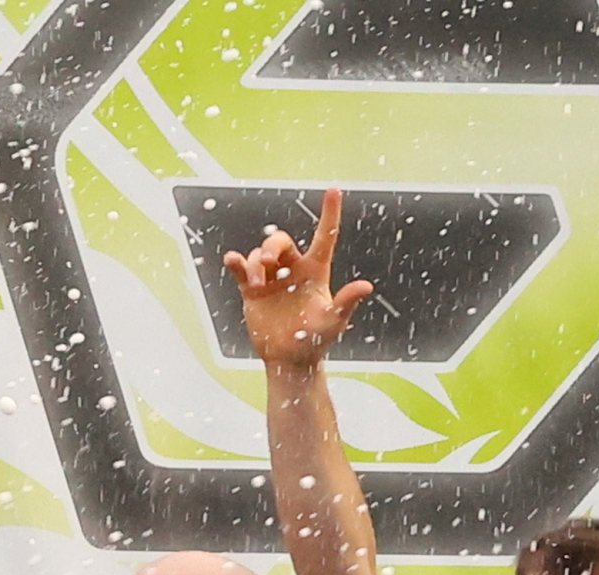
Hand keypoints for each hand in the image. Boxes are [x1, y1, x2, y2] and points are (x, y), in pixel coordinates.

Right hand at [227, 189, 373, 375]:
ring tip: (259, 284)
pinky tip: (232, 261)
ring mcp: (271, 279)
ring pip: (259, 255)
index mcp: (316, 272)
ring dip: (256, 264)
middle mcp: (293, 270)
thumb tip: (366, 286)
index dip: (329, 213)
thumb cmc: (316, 341)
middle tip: (268, 260)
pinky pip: (241, 269)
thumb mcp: (333, 322)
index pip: (325, 236)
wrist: (289, 361)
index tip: (334, 190)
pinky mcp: (252, 290)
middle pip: (280, 242)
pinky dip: (235, 262)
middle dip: (272, 246)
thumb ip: (346, 302)